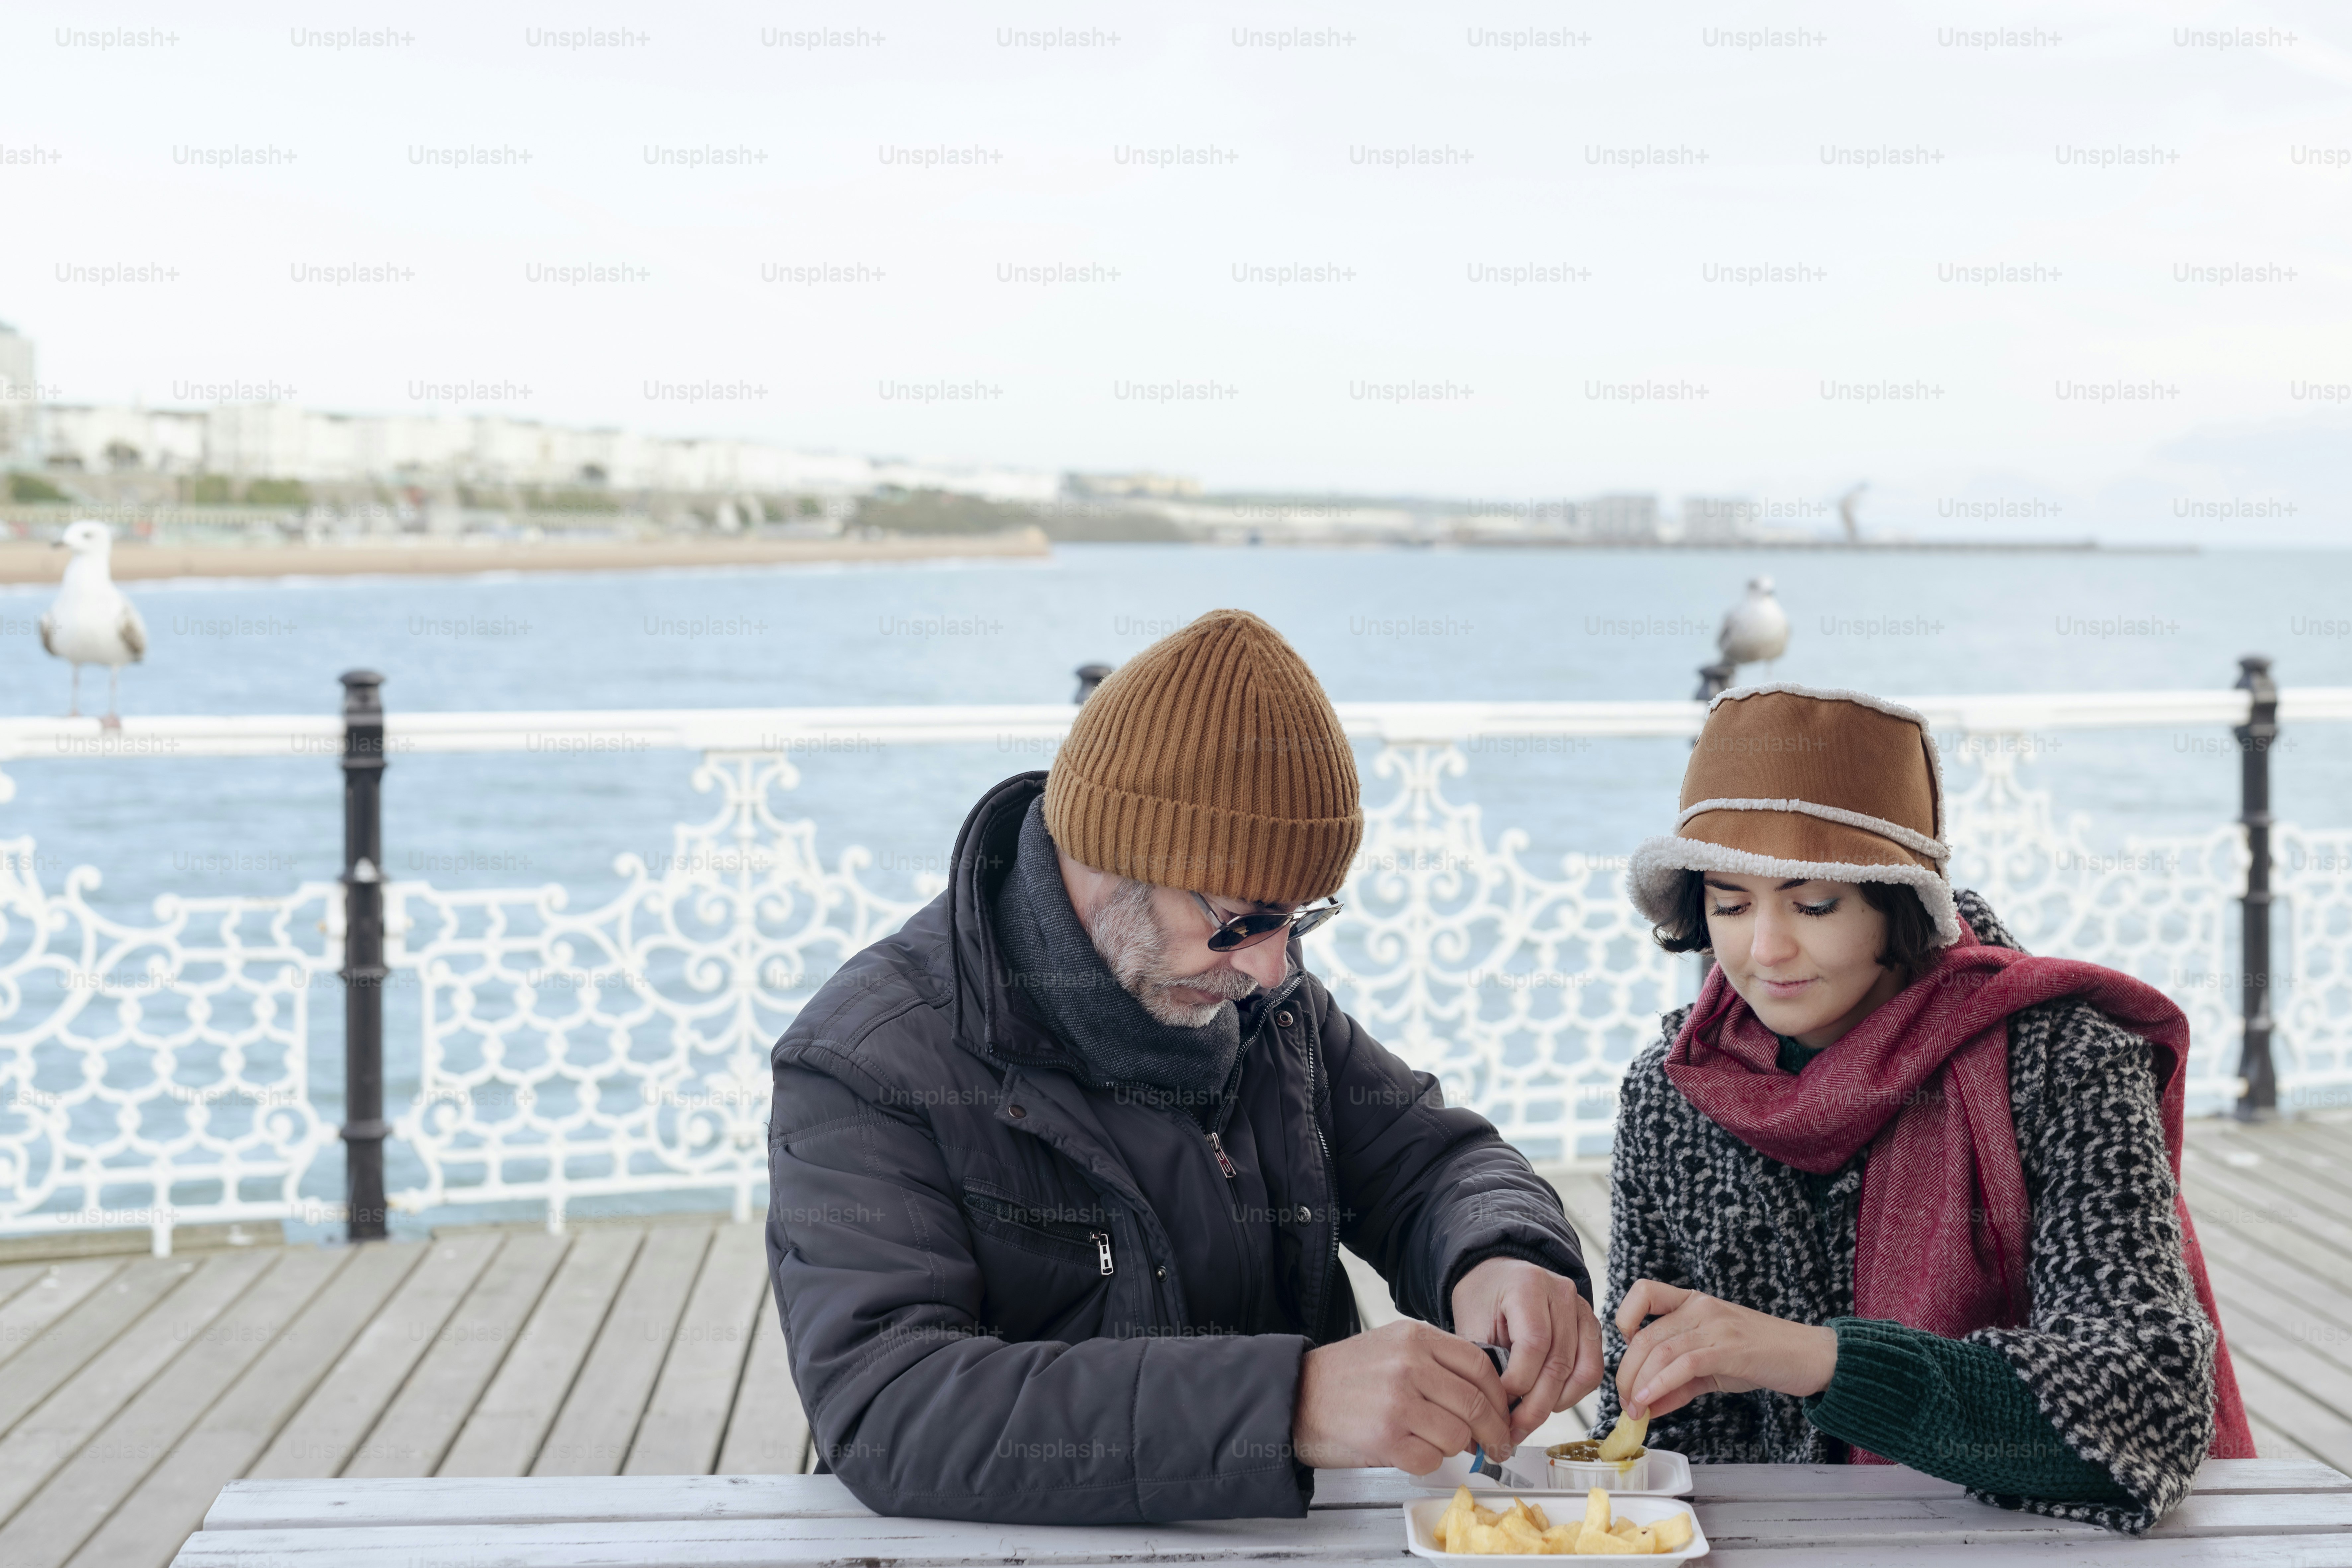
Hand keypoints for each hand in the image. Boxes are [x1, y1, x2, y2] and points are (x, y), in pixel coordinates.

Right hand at [1292, 1319, 1516, 1472]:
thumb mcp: (1393, 1347)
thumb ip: (1437, 1362)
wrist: (1297, 1395)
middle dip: (1493, 1433)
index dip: (1499, 1398)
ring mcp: (1397, 1402)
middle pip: (1475, 1404)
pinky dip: (1428, 1462)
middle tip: (1495, 1446)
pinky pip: (1431, 1459)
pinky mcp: (1385, 1437)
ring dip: (1455, 1448)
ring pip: (1457, 1435)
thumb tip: (1485, 1397)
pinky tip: (1412, 1451)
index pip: (1480, 1367)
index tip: (1503, 1415)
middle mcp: (1409, 1365)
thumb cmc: (1347, 1376)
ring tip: (1437, 1443)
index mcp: (1415, 1337)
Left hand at [1449, 1257, 1606, 1443]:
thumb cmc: (1483, 1299)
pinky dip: (1573, 1394)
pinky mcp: (1591, 1326)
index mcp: (1527, 1286)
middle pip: (1559, 1363)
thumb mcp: (1471, 1321)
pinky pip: (1592, 1370)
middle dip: (1535, 1406)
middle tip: (1512, 1430)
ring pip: (1581, 1372)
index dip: (1518, 1381)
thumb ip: (1484, 1360)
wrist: (1499, 1276)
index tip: (1498, 1403)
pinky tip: (1549, 1403)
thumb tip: (1490, 1411)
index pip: (1534, 1343)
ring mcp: (1582, 1310)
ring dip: (1555, 1404)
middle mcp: (1562, 1294)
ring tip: (1528, 1420)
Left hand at [1613, 1279, 1837, 1419]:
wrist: (1810, 1356)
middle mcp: (1700, 1307)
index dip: (1624, 1317)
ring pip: (1660, 1349)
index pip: (1644, 1291)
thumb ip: (1678, 1384)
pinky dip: (1660, 1385)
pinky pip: (1684, 1364)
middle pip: (1645, 1335)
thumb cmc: (1761, 1357)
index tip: (1624, 1350)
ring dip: (1638, 1383)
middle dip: (1627, 1372)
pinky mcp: (1729, 1349)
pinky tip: (1650, 1403)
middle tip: (1624, 1403)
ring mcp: (1715, 1326)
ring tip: (1634, 1409)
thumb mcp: (1713, 1367)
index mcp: (1693, 1303)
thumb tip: (1645, 1406)